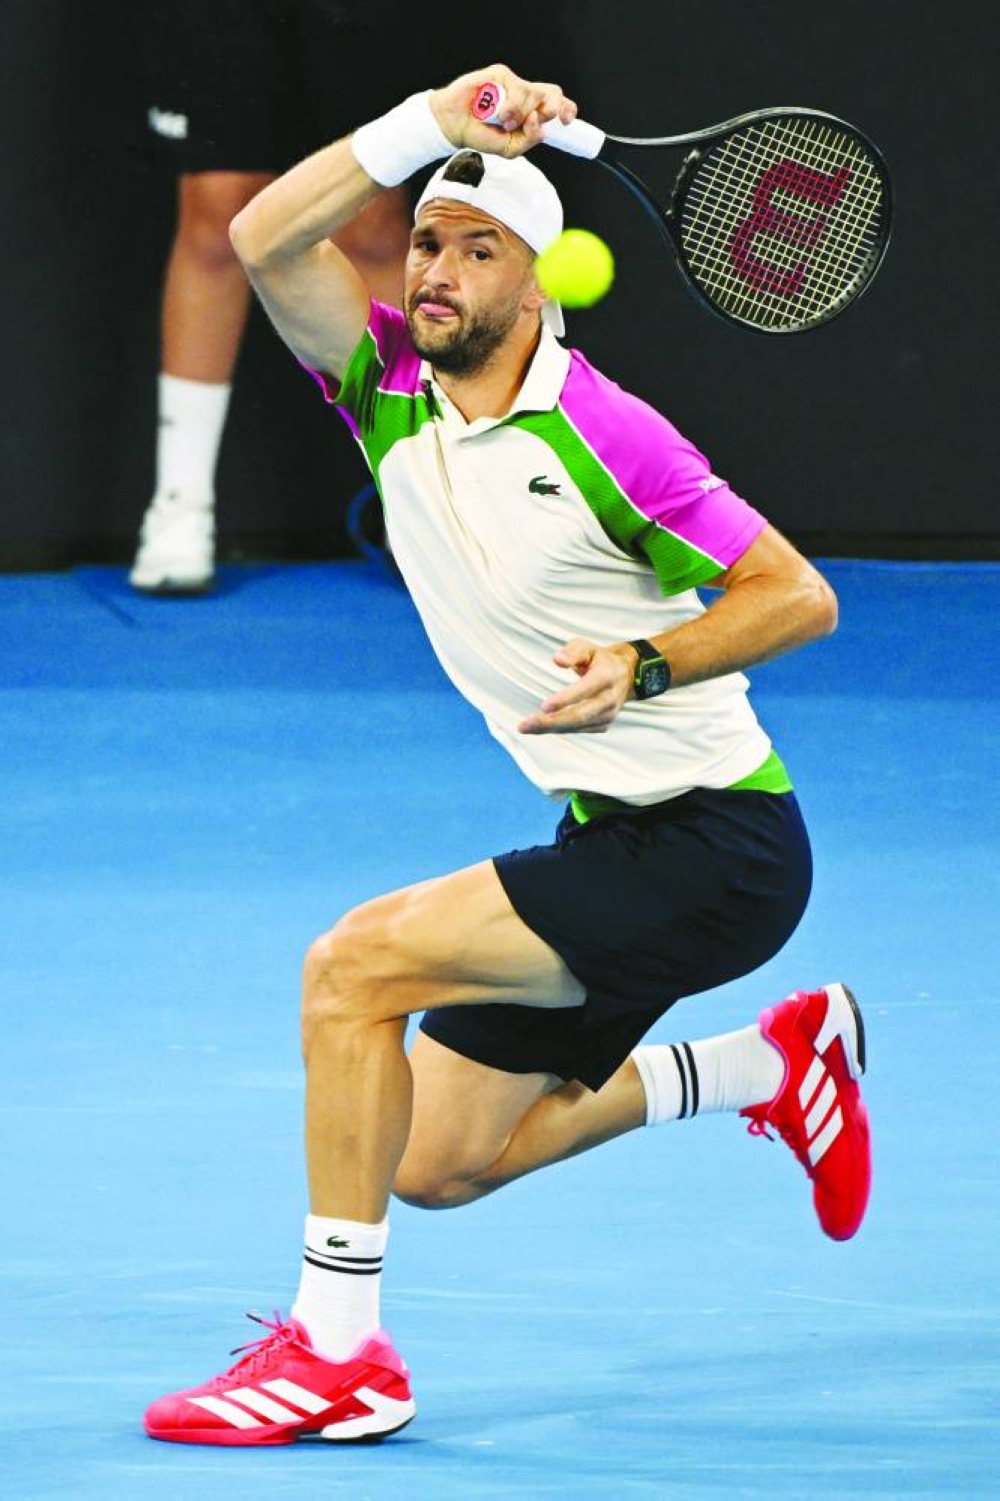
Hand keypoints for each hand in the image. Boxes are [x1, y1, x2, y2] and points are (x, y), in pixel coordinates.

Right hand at [430, 64, 576, 158]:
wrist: (454, 125)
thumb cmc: (481, 135)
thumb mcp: (509, 148)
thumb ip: (528, 140)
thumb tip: (541, 126)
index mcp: (532, 112)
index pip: (558, 105)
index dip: (567, 110)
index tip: (566, 122)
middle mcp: (526, 96)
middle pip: (553, 93)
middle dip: (550, 109)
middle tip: (533, 120)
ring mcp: (514, 84)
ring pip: (534, 93)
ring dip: (521, 113)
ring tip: (503, 122)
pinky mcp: (501, 75)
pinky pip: (517, 87)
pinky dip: (511, 106)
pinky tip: (499, 114)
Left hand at [519, 639, 635, 734]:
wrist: (625, 676)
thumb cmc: (598, 659)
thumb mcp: (587, 647)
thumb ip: (572, 651)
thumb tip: (557, 660)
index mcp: (607, 676)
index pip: (585, 689)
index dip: (565, 699)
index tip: (543, 706)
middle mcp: (609, 698)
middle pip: (580, 715)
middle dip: (552, 721)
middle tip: (526, 724)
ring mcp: (608, 714)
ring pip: (577, 726)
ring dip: (550, 728)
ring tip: (526, 727)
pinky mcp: (603, 725)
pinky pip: (578, 730)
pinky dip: (559, 729)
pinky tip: (541, 727)